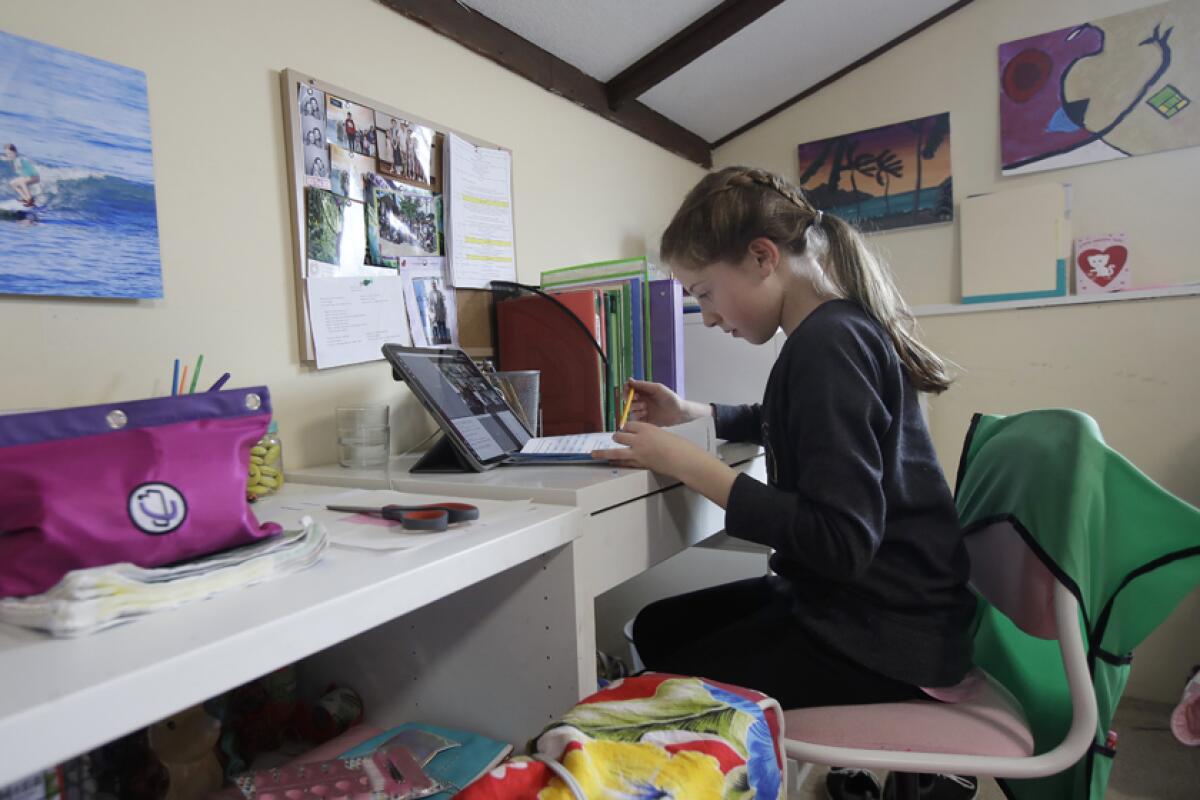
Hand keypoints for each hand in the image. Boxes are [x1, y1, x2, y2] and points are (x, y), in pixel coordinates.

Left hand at [591, 421, 708, 476]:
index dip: (626, 428)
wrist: (682, 458)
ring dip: (604, 452)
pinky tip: (610, 463)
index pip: (629, 425)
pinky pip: (624, 463)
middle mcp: (639, 438)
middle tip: (615, 439)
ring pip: (615, 451)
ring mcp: (637, 452)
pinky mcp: (639, 463)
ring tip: (595, 453)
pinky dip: (616, 463)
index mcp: (646, 428)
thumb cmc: (678, 445)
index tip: (625, 430)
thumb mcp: (663, 433)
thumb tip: (645, 438)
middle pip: (619, 436)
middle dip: (617, 437)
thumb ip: (652, 435)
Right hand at [625, 379, 709, 427]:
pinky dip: (637, 415)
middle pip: (628, 399)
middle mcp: (641, 400)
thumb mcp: (657, 388)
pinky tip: (645, 413)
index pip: (630, 389)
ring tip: (645, 407)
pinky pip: (634, 418)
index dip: (626, 389)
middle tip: (638, 398)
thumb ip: (643, 385)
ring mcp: (642, 411)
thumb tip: (629, 380)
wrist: (679, 412)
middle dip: (630, 399)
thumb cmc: (670, 398)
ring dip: (635, 407)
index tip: (627, 389)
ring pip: (630, 409)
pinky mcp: (644, 420)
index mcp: (644, 391)